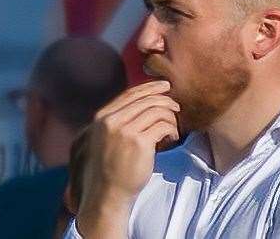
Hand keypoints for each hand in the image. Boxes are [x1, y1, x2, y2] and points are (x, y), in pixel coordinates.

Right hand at [70, 80, 179, 236]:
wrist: (106, 194)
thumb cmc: (110, 167)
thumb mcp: (106, 138)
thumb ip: (119, 120)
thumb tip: (144, 102)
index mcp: (102, 117)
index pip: (130, 94)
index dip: (150, 87)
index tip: (165, 86)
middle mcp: (112, 121)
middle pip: (147, 100)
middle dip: (165, 101)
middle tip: (177, 107)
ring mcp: (125, 131)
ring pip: (158, 111)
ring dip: (170, 118)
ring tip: (174, 129)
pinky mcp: (140, 143)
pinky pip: (163, 126)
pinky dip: (172, 130)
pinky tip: (173, 138)